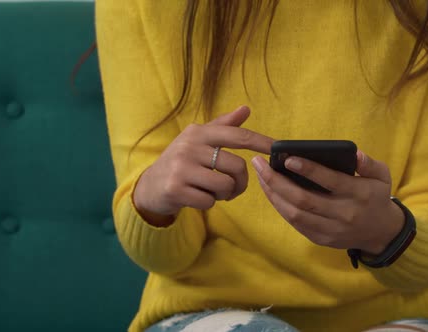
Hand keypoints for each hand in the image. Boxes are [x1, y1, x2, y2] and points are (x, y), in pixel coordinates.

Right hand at [134, 106, 273, 226]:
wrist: (151, 185)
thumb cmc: (183, 161)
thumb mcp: (200, 140)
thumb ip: (223, 126)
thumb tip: (246, 108)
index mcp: (199, 132)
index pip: (238, 136)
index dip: (260, 142)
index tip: (276, 149)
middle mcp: (189, 146)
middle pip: (237, 166)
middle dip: (240, 181)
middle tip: (230, 186)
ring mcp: (181, 168)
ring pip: (225, 185)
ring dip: (224, 194)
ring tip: (211, 190)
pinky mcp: (175, 189)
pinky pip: (209, 201)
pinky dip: (208, 203)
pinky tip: (197, 197)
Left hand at [251, 151, 403, 254]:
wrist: (380, 232)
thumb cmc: (376, 196)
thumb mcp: (382, 176)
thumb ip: (369, 163)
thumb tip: (354, 153)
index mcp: (359, 194)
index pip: (331, 181)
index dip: (308, 170)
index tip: (287, 158)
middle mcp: (343, 214)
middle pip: (304, 199)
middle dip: (277, 181)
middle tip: (260, 164)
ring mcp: (331, 229)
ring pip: (295, 214)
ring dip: (273, 194)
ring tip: (261, 176)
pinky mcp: (321, 239)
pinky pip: (295, 223)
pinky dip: (280, 207)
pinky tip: (271, 192)